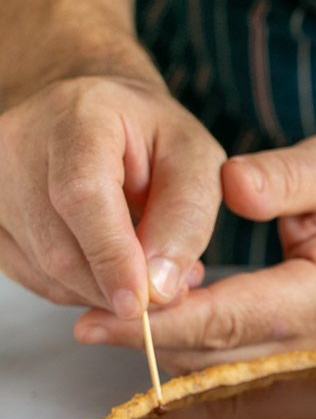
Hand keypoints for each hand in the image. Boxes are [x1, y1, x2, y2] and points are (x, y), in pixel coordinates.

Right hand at [0, 72, 224, 315]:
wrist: (96, 115)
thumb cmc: (151, 134)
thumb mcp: (193, 159)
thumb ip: (186, 217)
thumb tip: (159, 287)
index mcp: (78, 116)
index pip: (82, 195)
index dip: (111, 256)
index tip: (139, 303)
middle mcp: (19, 144)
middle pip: (60, 247)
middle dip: (117, 286)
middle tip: (166, 293)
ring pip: (47, 270)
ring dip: (103, 290)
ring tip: (146, 272)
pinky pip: (34, 276)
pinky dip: (79, 286)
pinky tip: (109, 268)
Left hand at [74, 135, 315, 371]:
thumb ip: (285, 176)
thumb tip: (226, 185)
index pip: (228, 319)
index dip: (158, 321)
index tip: (95, 320)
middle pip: (216, 359)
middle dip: (149, 343)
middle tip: (88, 324)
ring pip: (224, 374)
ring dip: (171, 352)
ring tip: (117, 324)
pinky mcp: (307, 369)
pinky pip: (242, 374)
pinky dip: (199, 356)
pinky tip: (166, 333)